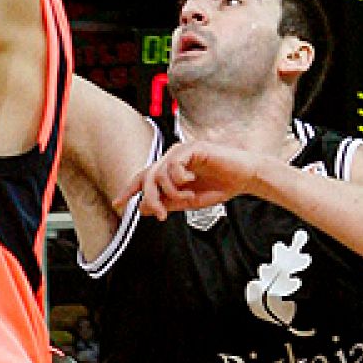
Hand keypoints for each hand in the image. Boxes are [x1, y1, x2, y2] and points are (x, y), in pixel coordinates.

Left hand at [116, 140, 260, 220]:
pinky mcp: (193, 148)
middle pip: (148, 177)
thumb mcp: (189, 201)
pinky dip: (179, 178)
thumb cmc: (220, 185)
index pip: (144, 177)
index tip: (118, 204)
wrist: (244, 178)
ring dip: (171, 192)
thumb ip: (167, 202)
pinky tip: (191, 181)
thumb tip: (144, 209)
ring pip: (159, 172)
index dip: (130, 190)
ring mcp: (182, 151)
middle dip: (151, 199)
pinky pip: (174, 164)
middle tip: (161, 215)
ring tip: (187, 197)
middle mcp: (173, 158)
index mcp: (170, 169)